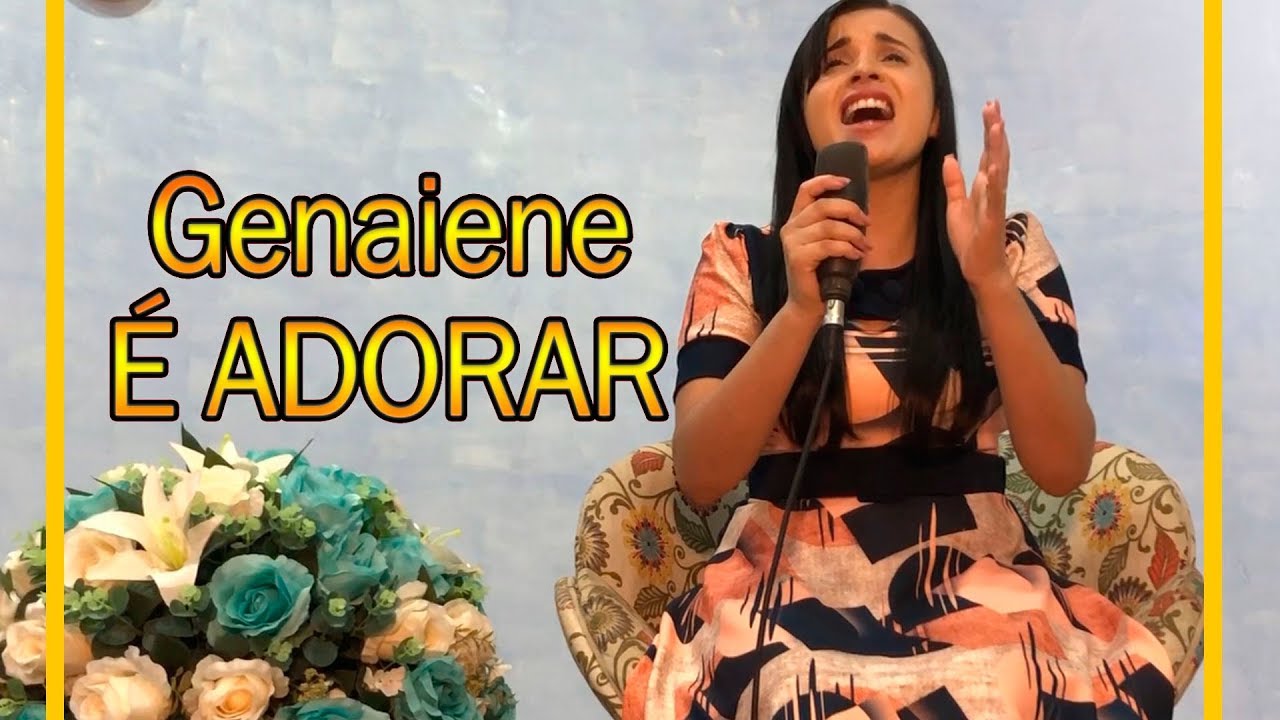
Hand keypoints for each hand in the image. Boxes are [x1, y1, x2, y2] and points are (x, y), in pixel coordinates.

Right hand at [778, 175, 871, 316]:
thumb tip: (860, 212)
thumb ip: (835, 225)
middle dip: (850, 210)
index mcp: (796, 220)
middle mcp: (790, 228)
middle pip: (823, 205)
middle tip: (866, 222)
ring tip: (864, 246)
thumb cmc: (822, 273)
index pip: (806, 190)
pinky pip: (829, 245)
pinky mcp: (798, 258)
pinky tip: (856, 256)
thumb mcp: (829, 243)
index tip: (847, 181)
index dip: (826, 181)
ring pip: (829, 226)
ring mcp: (792, 243)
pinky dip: (847, 249)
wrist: (809, 304)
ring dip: (853, 235)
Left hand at [944, 100, 1011, 291]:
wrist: (979, 268)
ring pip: (998, 169)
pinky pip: (994, 197)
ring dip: (997, 147)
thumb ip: (954, 182)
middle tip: (993, 104)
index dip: (989, 130)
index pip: (988, 152)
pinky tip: (995, 165)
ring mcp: (994, 202)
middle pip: (995, 153)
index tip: (989, 107)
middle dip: (994, 129)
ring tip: (997, 125)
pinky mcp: (991, 218)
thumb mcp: (955, 206)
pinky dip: (995, 181)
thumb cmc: (970, 239)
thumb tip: (950, 157)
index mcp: (984, 186)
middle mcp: (993, 189)